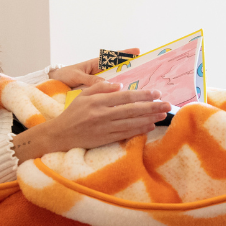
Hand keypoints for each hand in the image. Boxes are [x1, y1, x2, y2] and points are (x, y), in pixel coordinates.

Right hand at [13, 80, 169, 160]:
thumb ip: (101, 88)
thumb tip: (121, 85)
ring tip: (163, 115)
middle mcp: (102, 114)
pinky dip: (139, 130)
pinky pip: (125, 134)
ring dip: (149, 118)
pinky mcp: (105, 139)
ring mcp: (104, 128)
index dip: (142, 95)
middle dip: (151, 106)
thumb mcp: (83, 95)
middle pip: (131, 109)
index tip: (156, 93)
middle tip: (167, 104)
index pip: (125, 97)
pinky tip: (150, 126)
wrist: (59, 135)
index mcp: (97, 101)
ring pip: (131, 122)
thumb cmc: (72, 113)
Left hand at [48, 48, 138, 87]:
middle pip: (118, 69)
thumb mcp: (76, 76)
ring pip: (115, 81)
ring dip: (126, 82)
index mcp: (94, 65)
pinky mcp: (95, 92)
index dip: (125, 54)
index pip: (113, 57)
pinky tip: (124, 99)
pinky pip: (109, 91)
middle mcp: (99, 73)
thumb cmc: (64, 76)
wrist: (54, 85)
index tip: (137, 51)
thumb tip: (107, 84)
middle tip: (144, 70)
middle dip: (131, 69)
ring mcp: (98, 82)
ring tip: (139, 86)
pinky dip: (116, 93)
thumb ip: (90, 80)